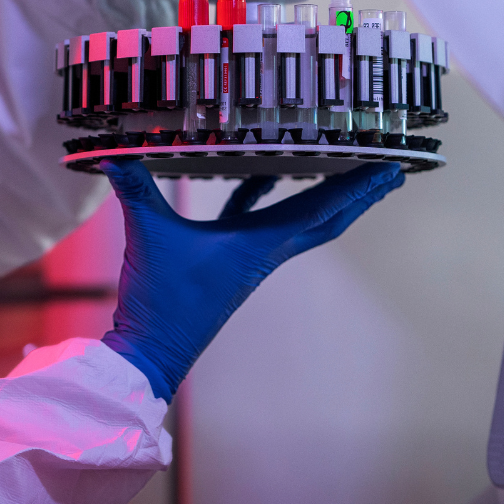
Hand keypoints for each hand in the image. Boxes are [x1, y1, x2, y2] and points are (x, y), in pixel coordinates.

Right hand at [100, 160, 403, 400]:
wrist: (151, 353)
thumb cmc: (163, 301)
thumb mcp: (149, 235)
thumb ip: (135, 189)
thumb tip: (113, 151)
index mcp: (260, 246)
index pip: (322, 211)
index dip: (358, 188)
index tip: (391, 169)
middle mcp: (264, 252)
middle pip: (325, 219)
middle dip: (358, 194)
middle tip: (389, 170)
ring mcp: (248, 260)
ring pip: (297, 221)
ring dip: (320, 195)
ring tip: (340, 166)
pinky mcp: (228, 263)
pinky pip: (259, 222)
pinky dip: (265, 197)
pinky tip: (257, 176)